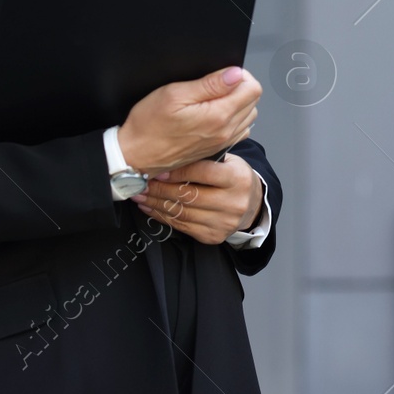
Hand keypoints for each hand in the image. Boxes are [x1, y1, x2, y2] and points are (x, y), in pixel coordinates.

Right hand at [118, 66, 260, 175]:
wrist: (136, 155)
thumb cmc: (149, 126)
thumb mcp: (174, 94)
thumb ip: (209, 84)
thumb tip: (235, 74)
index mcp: (218, 116)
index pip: (253, 89)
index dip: (241, 75)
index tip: (223, 73)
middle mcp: (225, 131)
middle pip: (253, 101)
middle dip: (240, 87)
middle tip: (216, 83)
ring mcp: (222, 142)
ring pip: (248, 116)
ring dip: (238, 103)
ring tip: (214, 98)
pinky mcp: (217, 149)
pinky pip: (239, 130)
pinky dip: (233, 119)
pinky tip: (215, 113)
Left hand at [132, 154, 264, 245]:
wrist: (252, 205)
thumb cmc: (234, 178)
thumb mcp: (228, 162)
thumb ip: (205, 159)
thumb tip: (170, 157)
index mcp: (237, 178)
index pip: (203, 173)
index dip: (178, 172)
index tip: (158, 170)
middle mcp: (233, 202)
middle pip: (190, 195)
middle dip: (161, 189)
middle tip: (141, 183)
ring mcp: (224, 222)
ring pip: (182, 212)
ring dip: (157, 203)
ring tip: (141, 195)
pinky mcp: (214, 236)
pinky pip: (182, 226)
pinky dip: (163, 216)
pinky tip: (150, 208)